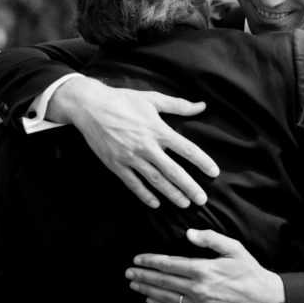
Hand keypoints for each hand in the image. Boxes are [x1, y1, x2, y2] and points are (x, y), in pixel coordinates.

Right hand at [49, 78, 218, 208]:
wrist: (90, 106)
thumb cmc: (123, 100)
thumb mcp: (152, 99)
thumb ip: (178, 105)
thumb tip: (202, 106)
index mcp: (158, 129)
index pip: (186, 149)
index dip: (202, 161)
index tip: (214, 172)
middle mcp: (146, 146)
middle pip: (173, 171)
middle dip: (189, 186)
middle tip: (202, 200)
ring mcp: (130, 157)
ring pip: (155, 180)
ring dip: (171, 194)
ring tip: (184, 204)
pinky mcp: (116, 165)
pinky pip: (133, 184)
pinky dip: (144, 195)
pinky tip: (155, 203)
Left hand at [126, 228, 285, 302]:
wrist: (264, 299)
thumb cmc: (249, 271)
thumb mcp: (234, 248)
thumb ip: (210, 238)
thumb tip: (188, 234)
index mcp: (203, 270)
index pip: (169, 265)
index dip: (151, 261)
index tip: (137, 259)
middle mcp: (197, 289)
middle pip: (163, 282)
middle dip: (143, 276)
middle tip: (128, 272)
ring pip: (166, 298)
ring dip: (147, 290)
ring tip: (134, 285)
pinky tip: (151, 301)